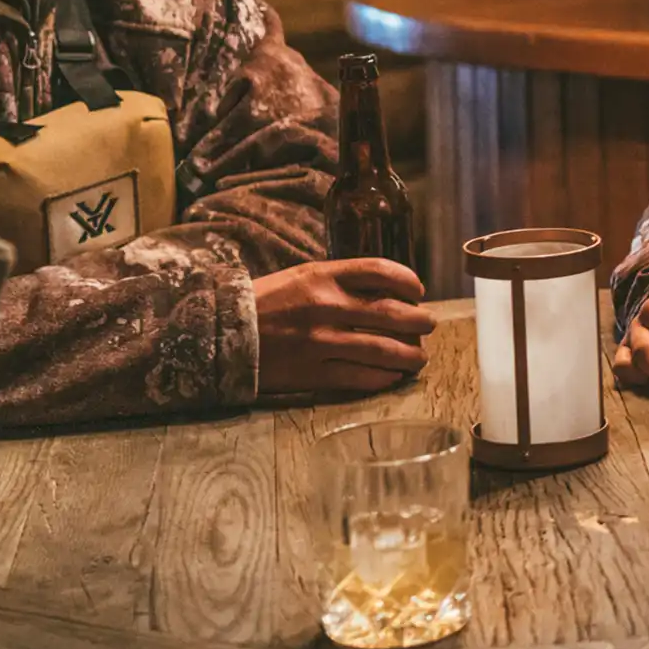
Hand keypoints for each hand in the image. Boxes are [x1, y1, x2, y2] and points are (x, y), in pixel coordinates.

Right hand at [252, 259, 431, 397]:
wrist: (219, 333)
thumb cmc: (267, 302)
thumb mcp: (303, 276)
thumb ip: (342, 281)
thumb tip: (387, 291)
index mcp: (323, 275)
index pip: (380, 271)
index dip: (408, 281)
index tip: (418, 291)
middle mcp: (325, 306)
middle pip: (391, 313)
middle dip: (419, 321)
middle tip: (428, 325)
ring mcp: (320, 341)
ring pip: (382, 349)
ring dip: (410, 355)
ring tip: (419, 357)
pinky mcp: (312, 373)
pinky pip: (360, 377)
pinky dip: (384, 377)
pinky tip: (393, 376)